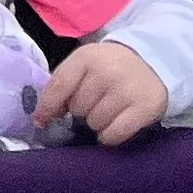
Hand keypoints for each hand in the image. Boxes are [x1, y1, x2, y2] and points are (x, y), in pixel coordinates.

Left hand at [34, 41, 167, 145]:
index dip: (47, 107)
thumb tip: (44, 116)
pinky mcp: (145, 108)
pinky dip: (109, 135)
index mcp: (86, 57)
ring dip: (96, 122)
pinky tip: (115, 124)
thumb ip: (64, 84)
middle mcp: (106, 72)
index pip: (59, 86)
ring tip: (108, 108)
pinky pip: (114, 135)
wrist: (152, 63)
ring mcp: (126, 91)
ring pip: (94, 123)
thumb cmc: (110, 66)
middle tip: (94, 100)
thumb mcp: (85, 63)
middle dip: (81, 110)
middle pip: (78, 108)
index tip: (40, 122)